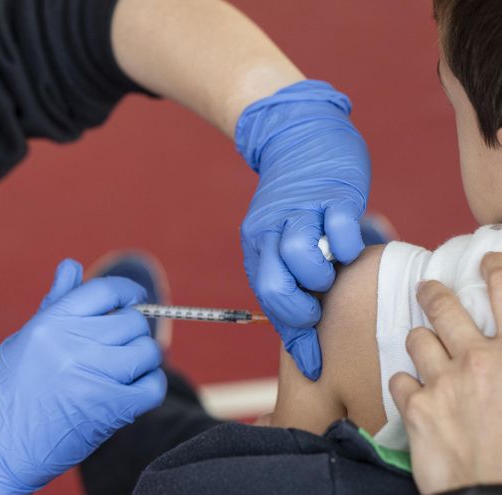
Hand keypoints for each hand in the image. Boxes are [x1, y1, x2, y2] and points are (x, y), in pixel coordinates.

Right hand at [0, 259, 166, 493]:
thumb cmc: (4, 396)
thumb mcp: (21, 342)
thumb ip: (55, 305)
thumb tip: (72, 266)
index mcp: (49, 324)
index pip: (104, 290)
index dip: (125, 292)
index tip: (132, 300)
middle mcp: (73, 345)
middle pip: (129, 321)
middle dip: (131, 330)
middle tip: (120, 345)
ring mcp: (93, 377)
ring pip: (146, 350)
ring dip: (143, 357)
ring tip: (126, 367)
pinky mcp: (110, 410)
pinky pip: (152, 386)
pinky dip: (149, 385)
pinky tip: (133, 388)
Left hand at [237, 80, 370, 379]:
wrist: (301, 135)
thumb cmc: (300, 201)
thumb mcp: (285, 239)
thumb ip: (296, 280)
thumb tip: (309, 337)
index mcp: (259, 247)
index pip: (268, 301)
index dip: (293, 337)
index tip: (313, 363)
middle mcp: (272, 232)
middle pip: (273, 286)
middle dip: (299, 309)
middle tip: (319, 306)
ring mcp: (300, 212)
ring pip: (299, 258)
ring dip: (321, 275)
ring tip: (335, 271)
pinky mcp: (332, 193)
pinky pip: (337, 226)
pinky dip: (348, 244)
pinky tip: (356, 245)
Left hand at [390, 253, 501, 493]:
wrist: (498, 494)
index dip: (494, 269)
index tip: (487, 261)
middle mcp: (479, 360)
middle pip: (444, 306)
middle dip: (433, 292)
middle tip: (427, 288)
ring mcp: (444, 382)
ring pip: (417, 339)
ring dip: (421, 341)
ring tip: (423, 345)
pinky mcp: (416, 408)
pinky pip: (400, 380)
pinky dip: (406, 384)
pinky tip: (414, 393)